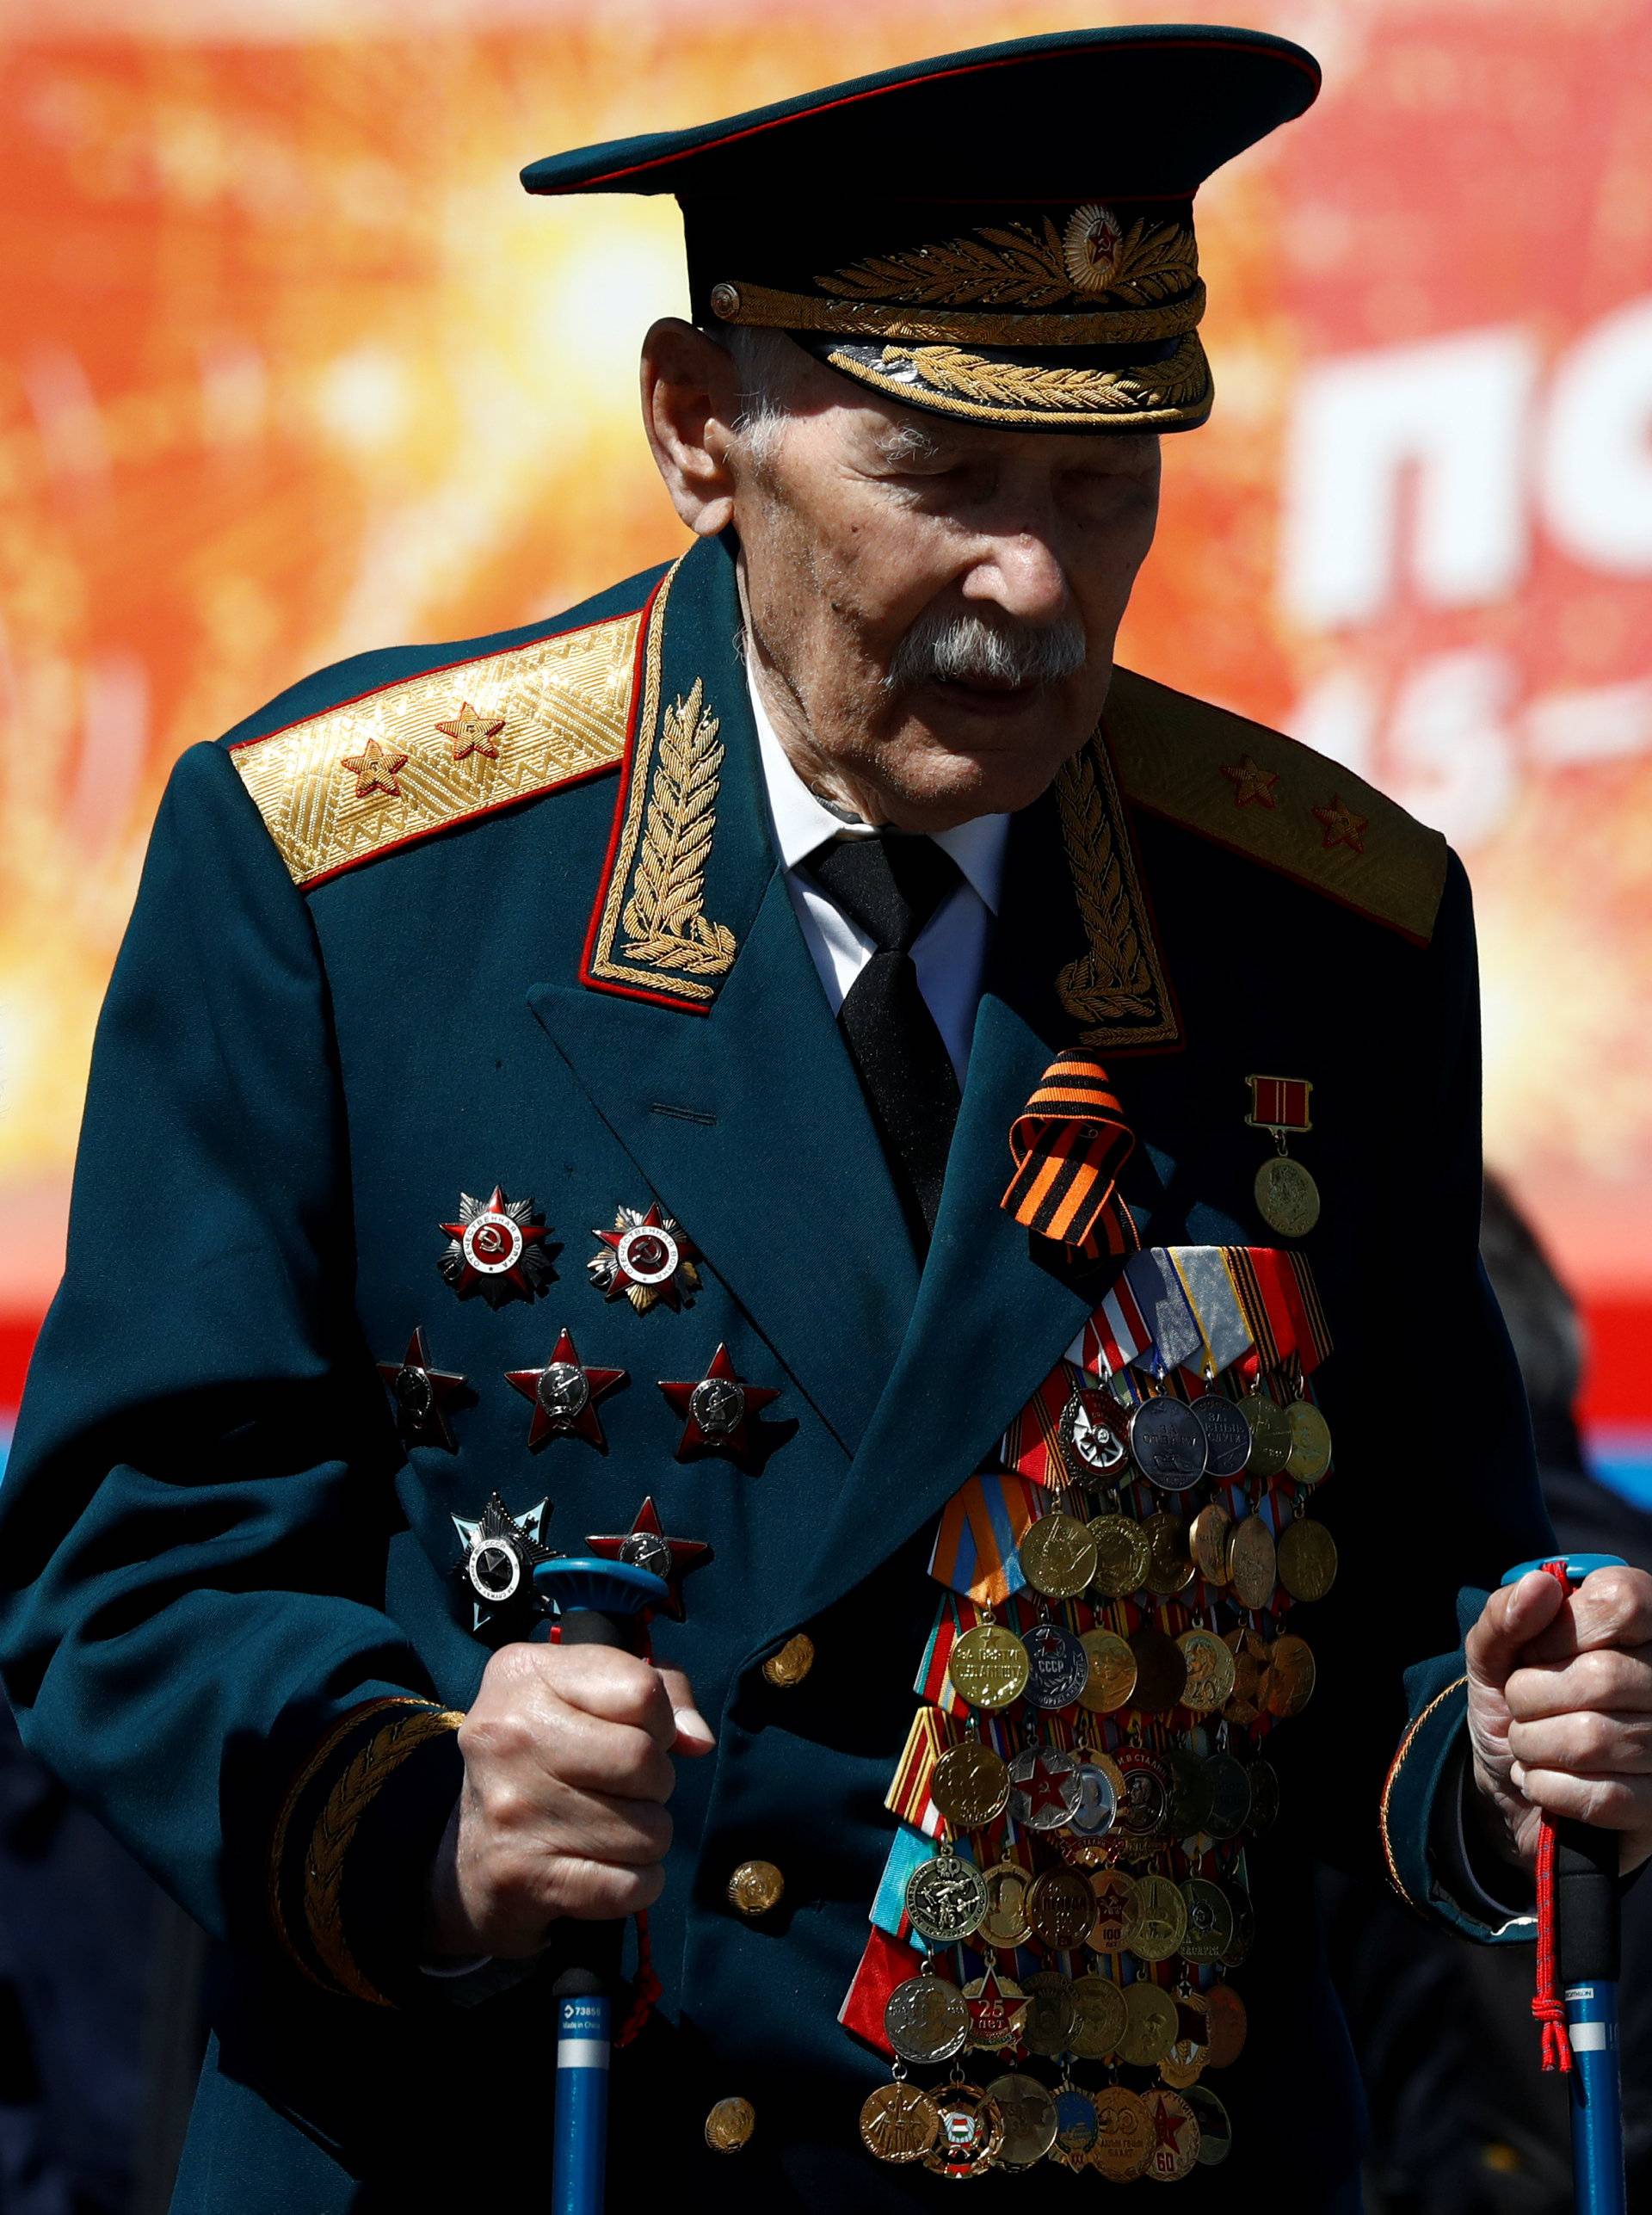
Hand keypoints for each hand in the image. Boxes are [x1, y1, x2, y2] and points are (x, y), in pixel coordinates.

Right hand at [426, 1641, 714, 1957]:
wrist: (469, 1858)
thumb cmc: (546, 1759)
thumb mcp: (588, 1697)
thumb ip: (661, 1690)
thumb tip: (698, 1741)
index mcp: (524, 1673)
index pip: (642, 1690)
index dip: (659, 1720)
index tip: (635, 1736)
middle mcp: (508, 1734)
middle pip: (646, 1761)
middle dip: (656, 1784)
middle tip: (625, 1791)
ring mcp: (512, 1808)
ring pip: (648, 1831)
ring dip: (646, 1838)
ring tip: (609, 1829)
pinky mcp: (522, 1877)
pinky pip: (630, 1886)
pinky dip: (636, 1885)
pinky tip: (605, 1869)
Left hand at [1466, 1564, 1651, 1876]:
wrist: (1511, 1789)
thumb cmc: (1514, 1704)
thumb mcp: (1494, 1651)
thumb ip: (1506, 1613)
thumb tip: (1541, 1586)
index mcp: (1641, 1624)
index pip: (1623, 1603)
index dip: (1559, 1631)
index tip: (1532, 1653)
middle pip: (1604, 1675)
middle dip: (1530, 1695)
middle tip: (1519, 1706)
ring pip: (1595, 1739)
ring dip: (1533, 1745)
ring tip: (1526, 1744)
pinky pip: (1603, 1797)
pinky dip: (1547, 1788)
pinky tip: (1540, 1780)